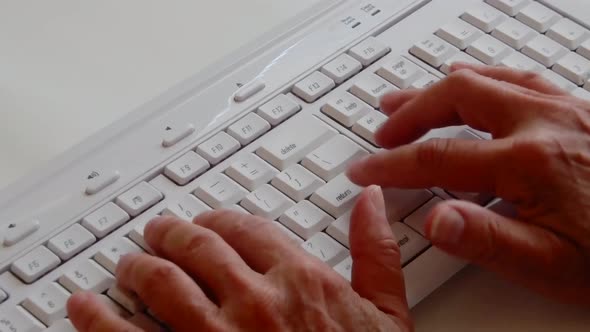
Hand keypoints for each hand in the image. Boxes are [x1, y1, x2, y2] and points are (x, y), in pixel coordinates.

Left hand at [67, 187, 412, 331]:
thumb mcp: (385, 314)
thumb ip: (375, 251)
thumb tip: (372, 202)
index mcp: (299, 278)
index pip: (246, 227)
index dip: (221, 219)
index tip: (211, 222)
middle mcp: (255, 300)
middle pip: (198, 246)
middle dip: (171, 234)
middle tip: (158, 233)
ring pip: (160, 281)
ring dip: (137, 267)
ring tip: (127, 264)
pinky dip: (99, 319)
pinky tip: (84, 309)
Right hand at [347, 63, 589, 304]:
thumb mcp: (552, 266)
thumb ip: (488, 240)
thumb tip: (435, 220)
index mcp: (530, 162)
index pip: (438, 156)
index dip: (392, 164)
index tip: (366, 170)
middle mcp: (545, 123)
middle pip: (455, 97)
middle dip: (409, 112)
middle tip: (382, 130)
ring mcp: (565, 109)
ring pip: (486, 78)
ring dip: (438, 87)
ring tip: (408, 96)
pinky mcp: (580, 109)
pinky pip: (520, 77)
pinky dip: (484, 75)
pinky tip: (475, 79)